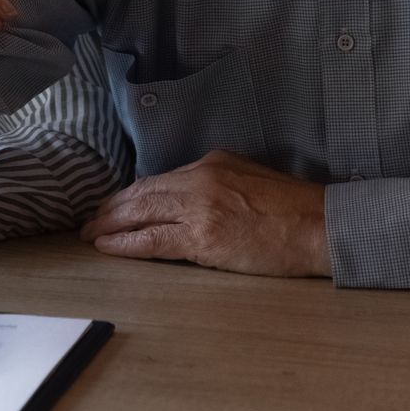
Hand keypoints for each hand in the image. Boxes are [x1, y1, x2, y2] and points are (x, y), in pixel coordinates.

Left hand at [78, 150, 330, 277]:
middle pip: (142, 193)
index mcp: (211, 163)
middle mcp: (199, 180)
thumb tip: (187, 197)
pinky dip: (126, 244)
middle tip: (88, 220)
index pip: (157, 180)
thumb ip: (216, 183)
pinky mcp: (203, 238)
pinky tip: (108, 247)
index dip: (130, 195)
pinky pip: (153, 240)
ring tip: (90, 234)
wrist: (321, 226)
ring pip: (141, 213)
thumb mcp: (249, 178)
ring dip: (110, 224)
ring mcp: (199, 208)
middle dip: (111, 208)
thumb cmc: (294, 209)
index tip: (112, 205)